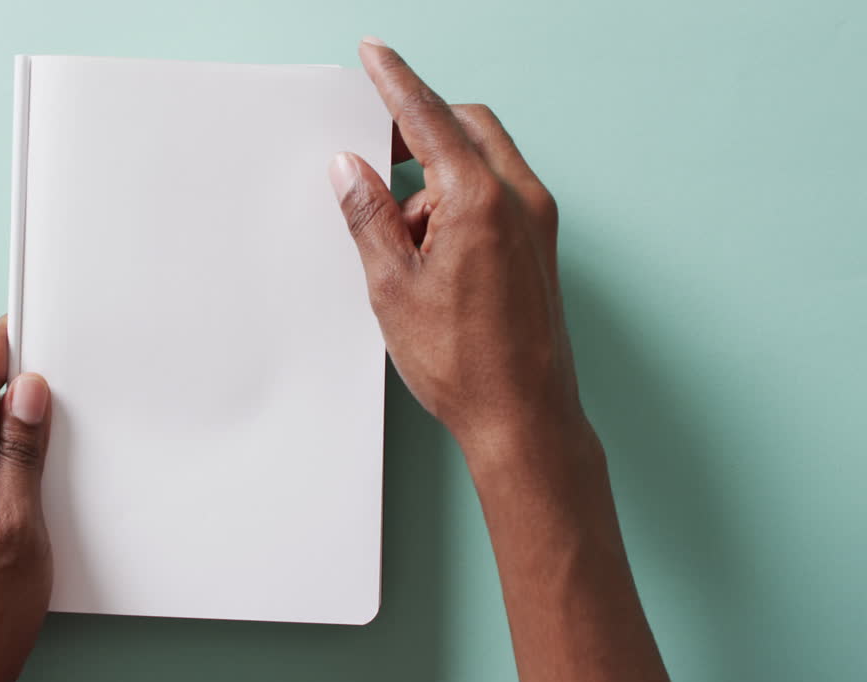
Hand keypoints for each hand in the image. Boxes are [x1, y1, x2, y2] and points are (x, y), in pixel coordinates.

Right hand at [333, 39, 681, 681]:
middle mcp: (521, 200)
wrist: (524, 420)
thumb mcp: (393, 287)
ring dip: (436, 176)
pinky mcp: (540, 248)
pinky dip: (458, 203)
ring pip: (482, 162)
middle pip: (467, 126)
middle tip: (375, 148)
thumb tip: (350, 171)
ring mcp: (537, 224)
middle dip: (420, 126)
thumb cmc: (465, 364)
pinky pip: (496, 196)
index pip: (428, 118)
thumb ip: (369, 218)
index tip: (376, 53)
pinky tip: (427, 254)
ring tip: (398, 238)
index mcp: (480, 201)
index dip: (396, 81)